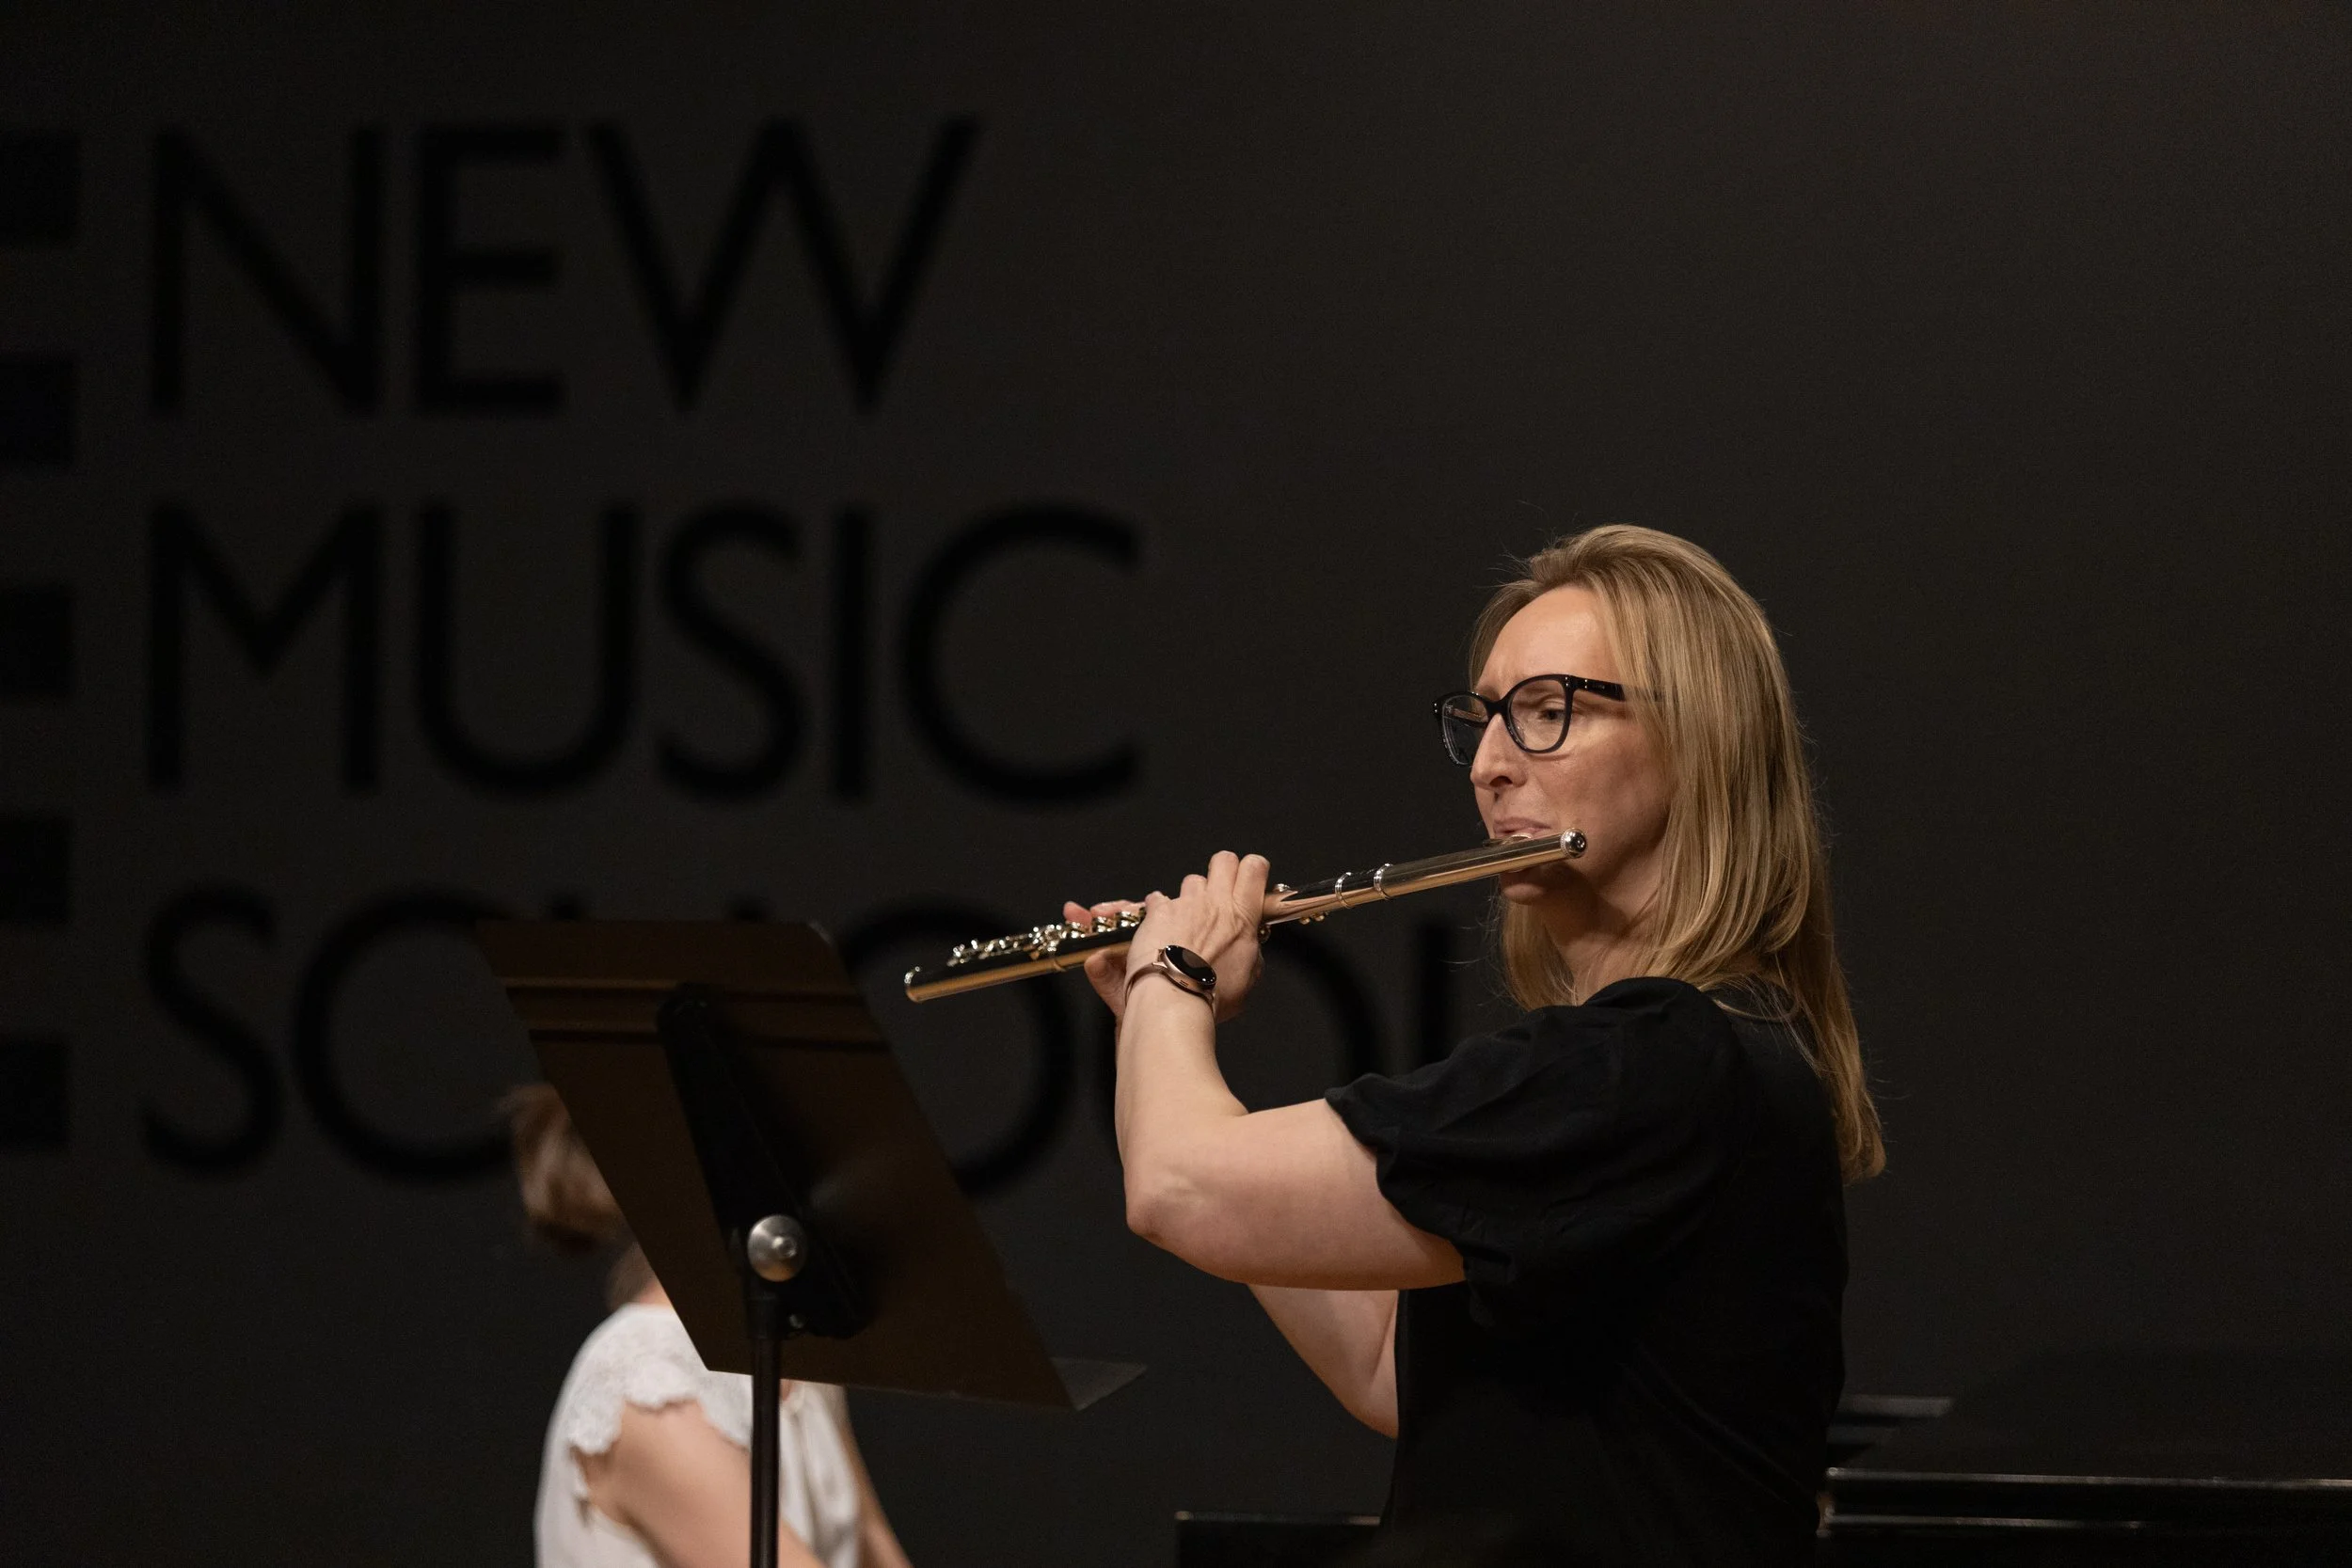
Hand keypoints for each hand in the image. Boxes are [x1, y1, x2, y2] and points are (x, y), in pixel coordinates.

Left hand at [1063, 851, 1268, 1022]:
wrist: (1174, 998)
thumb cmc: (1211, 995)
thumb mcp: (1248, 979)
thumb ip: (1250, 953)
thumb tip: (1248, 946)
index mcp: (1242, 916)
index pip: (1254, 869)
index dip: (1253, 869)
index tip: (1251, 880)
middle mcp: (1215, 902)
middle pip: (1224, 860)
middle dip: (1224, 870)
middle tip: (1221, 892)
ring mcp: (1185, 904)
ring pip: (1193, 880)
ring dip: (1193, 895)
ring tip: (1188, 920)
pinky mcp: (1158, 911)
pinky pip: (1159, 898)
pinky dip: (1161, 909)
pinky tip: (1162, 927)